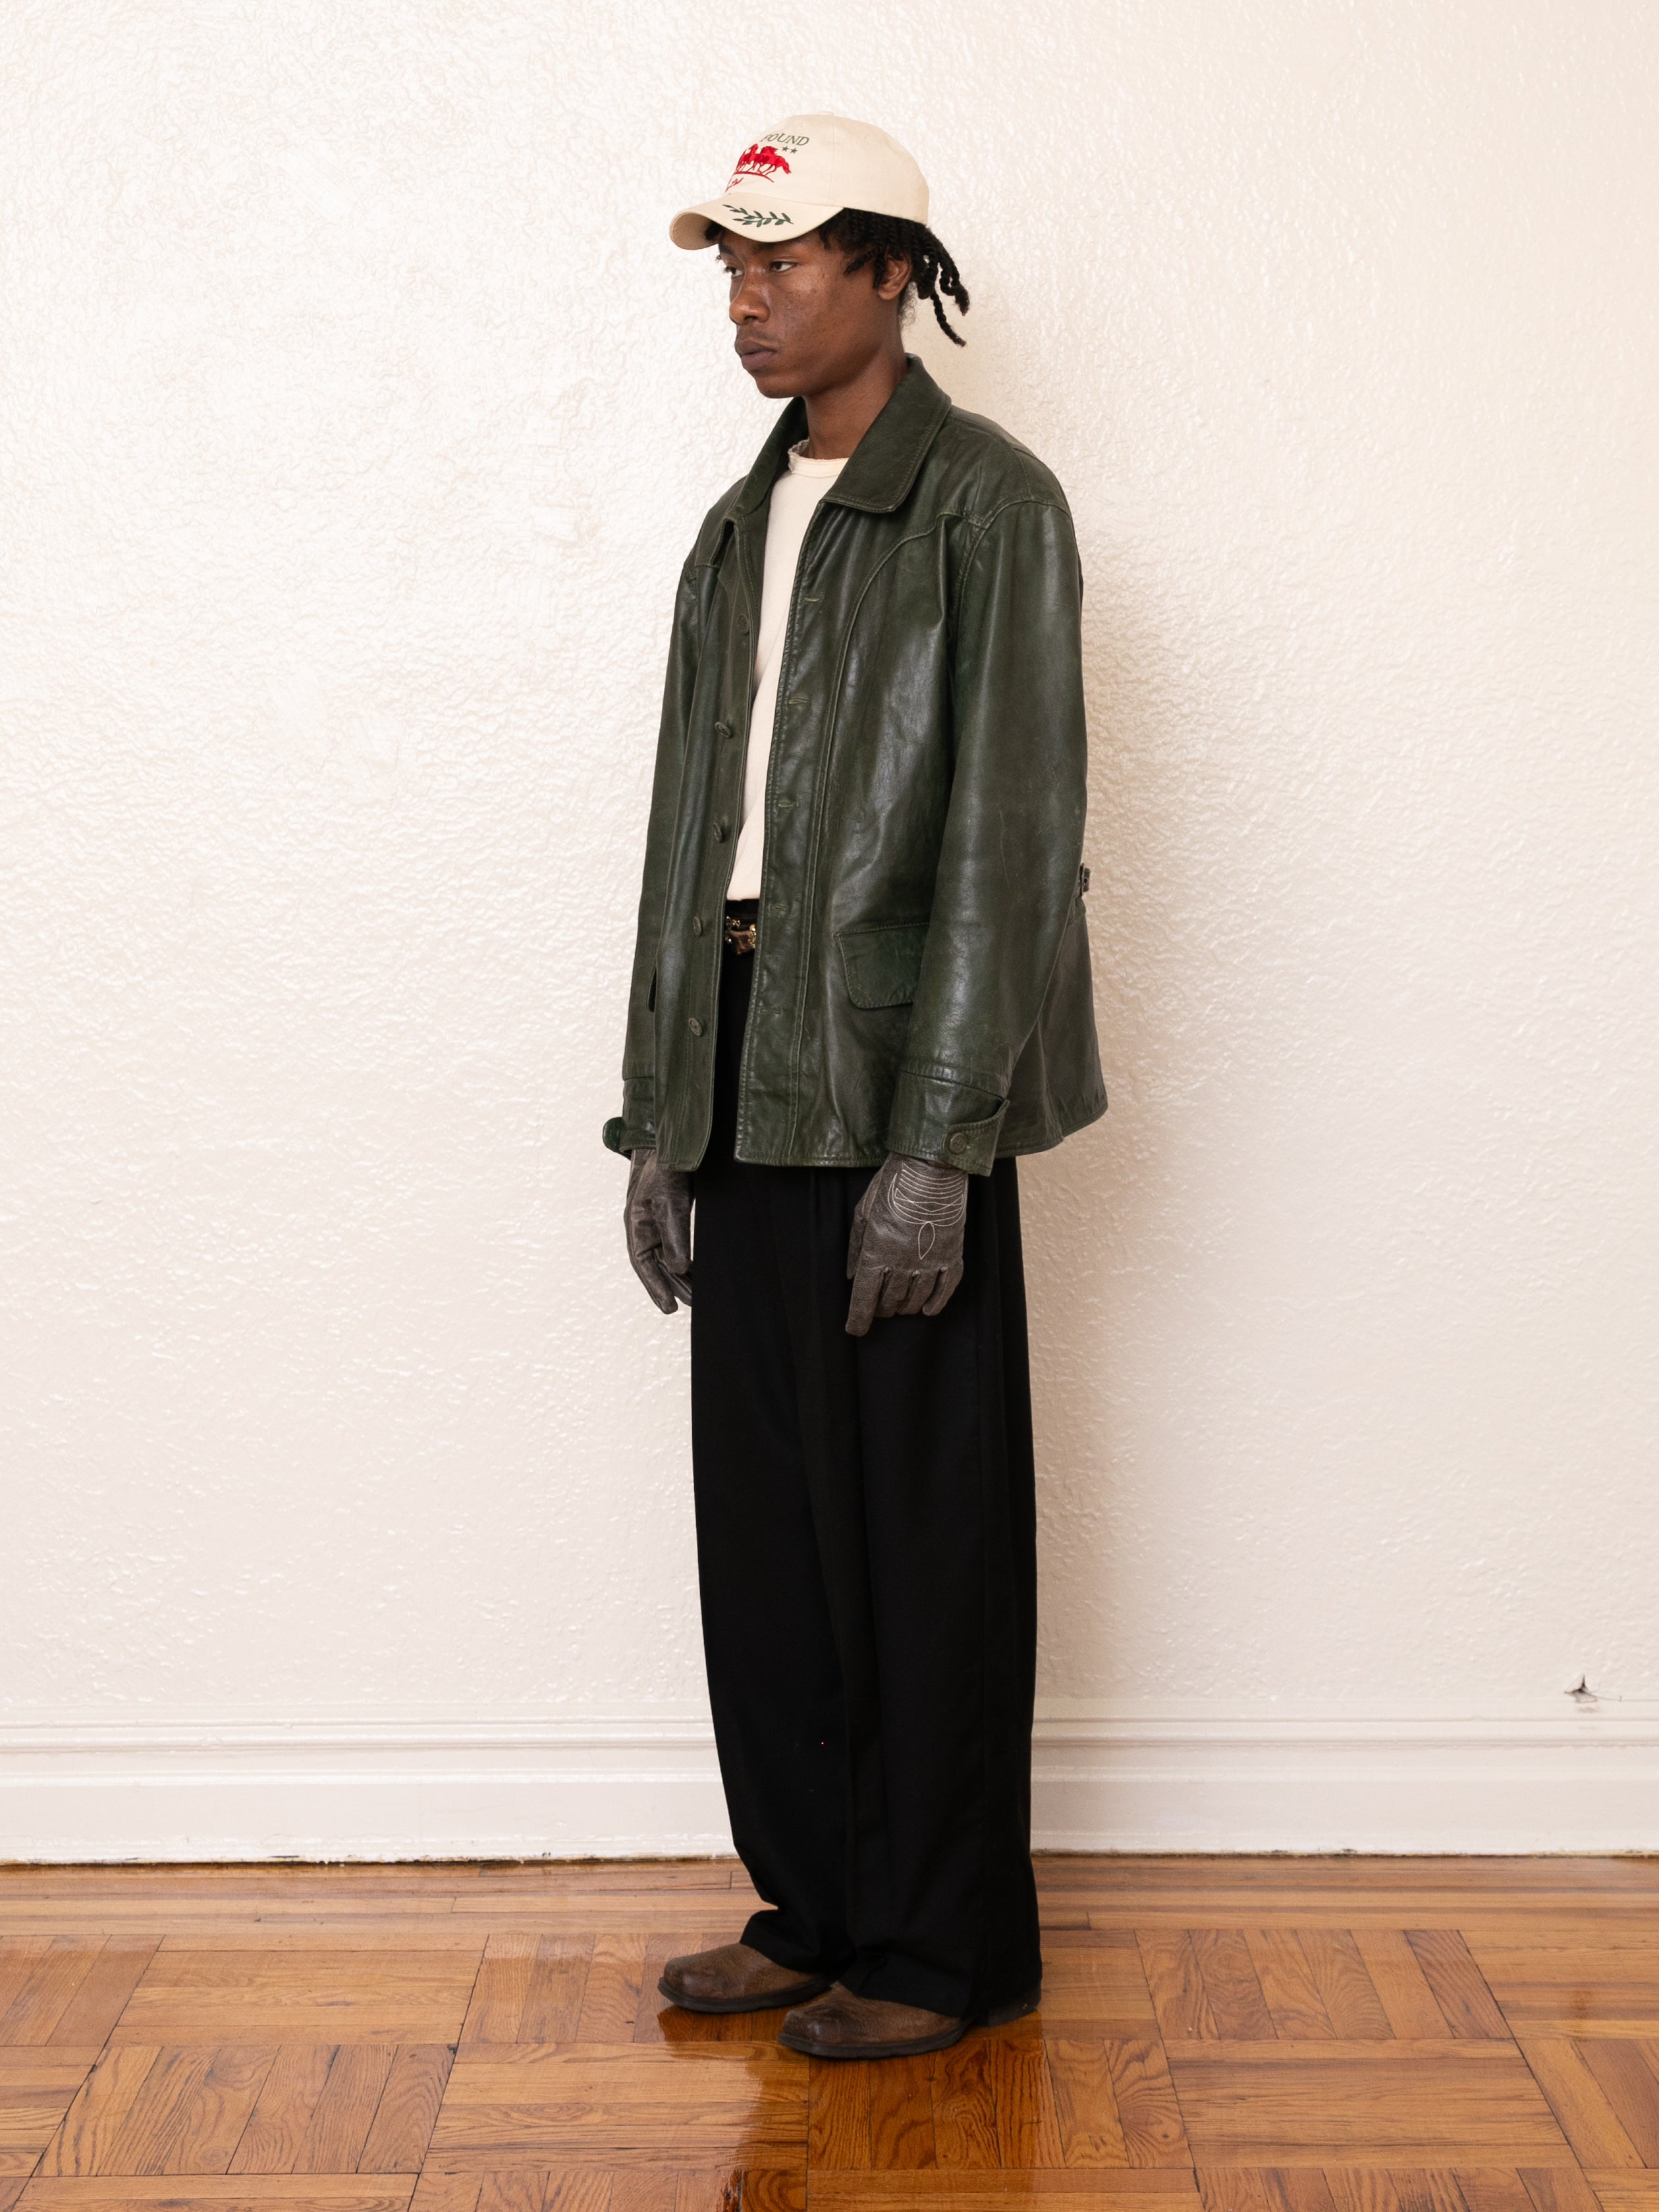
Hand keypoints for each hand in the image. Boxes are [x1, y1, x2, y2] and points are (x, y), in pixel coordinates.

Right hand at [626, 1148, 692, 1312]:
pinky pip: (678, 1245)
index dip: (655, 1288)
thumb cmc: (665, 1169)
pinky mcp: (672, 1217)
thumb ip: (675, 1235)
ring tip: (699, 1296)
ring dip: (682, 1277)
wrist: (674, 1143)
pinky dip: (688, 1260)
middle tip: (692, 1306)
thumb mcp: (670, 1202)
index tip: (669, 1309)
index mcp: (636, 1225)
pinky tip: (700, 1271)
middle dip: (673, 1286)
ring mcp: (657, 1222)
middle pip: (658, 1265)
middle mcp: (645, 1227)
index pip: (644, 1264)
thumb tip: (679, 1268)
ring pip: (669, 1258)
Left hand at [845, 1151, 967, 1336]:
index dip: (858, 1318)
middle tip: (877, 1308)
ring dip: (904, 1307)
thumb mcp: (864, 1211)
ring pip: (915, 1299)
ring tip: (899, 1307)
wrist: (933, 1166)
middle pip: (889, 1301)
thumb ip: (855, 1246)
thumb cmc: (893, 1184)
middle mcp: (902, 1262)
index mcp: (876, 1251)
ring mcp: (929, 1260)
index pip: (864, 1297)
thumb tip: (849, 1274)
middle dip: (880, 1309)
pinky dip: (935, 1303)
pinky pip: (944, 1289)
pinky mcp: (952, 1255)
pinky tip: (926, 1310)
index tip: (855, 1329)